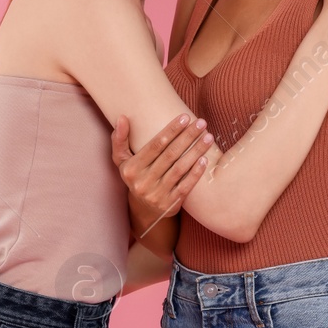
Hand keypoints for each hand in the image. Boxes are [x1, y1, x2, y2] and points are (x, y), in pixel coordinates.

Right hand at [111, 112, 210, 238]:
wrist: (145, 210)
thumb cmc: (136, 176)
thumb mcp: (122, 161)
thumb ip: (120, 139)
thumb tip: (122, 118)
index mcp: (131, 169)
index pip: (154, 145)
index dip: (171, 130)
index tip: (185, 117)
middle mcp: (143, 182)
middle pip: (170, 155)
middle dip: (187, 137)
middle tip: (201, 123)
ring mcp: (157, 195)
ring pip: (179, 169)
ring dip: (196, 151)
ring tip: (208, 137)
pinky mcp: (170, 204)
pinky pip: (185, 186)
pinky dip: (196, 173)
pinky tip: (205, 159)